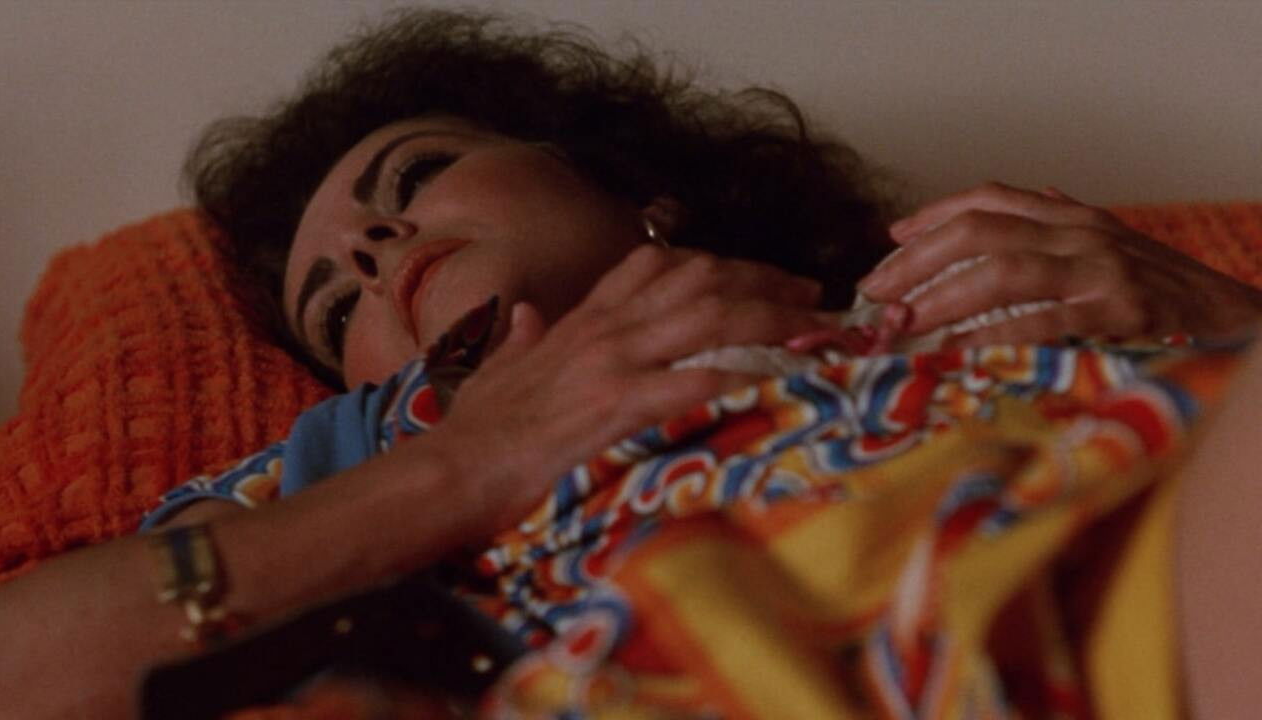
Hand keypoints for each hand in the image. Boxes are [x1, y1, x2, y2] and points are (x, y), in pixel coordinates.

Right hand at [427, 245, 836, 529]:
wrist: (451, 469)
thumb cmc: (475, 428)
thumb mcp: (499, 368)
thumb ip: (521, 336)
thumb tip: (526, 312)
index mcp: (581, 318)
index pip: (657, 265)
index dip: (717, 264)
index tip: (757, 275)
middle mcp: (604, 327)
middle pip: (700, 279)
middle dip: (764, 282)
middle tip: (811, 295)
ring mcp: (612, 360)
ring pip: (709, 317)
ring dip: (771, 318)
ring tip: (816, 328)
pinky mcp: (616, 404)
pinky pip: (695, 379)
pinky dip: (745, 375)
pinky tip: (783, 378)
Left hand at [857, 183, 1261, 346]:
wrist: (1236, 317)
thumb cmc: (1163, 289)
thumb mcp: (1107, 247)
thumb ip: (1058, 233)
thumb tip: (1016, 218)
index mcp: (1071, 216)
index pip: (989, 200)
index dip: (933, 216)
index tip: (891, 239)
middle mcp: (1079, 233)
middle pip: (979, 232)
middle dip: (918, 260)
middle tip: (876, 290)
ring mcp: (1100, 270)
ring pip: (1002, 270)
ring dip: (942, 296)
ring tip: (902, 321)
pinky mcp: (1119, 311)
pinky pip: (1043, 318)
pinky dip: (995, 332)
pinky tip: (957, 346)